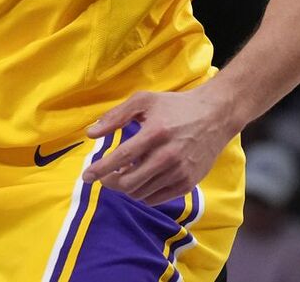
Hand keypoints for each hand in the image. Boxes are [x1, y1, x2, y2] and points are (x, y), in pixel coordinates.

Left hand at [81, 85, 235, 205]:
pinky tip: (139, 181)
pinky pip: (157, 199)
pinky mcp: (188, 184)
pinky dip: (142, 194)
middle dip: (110, 182)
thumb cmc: (174, 106)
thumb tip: (90, 133)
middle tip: (103, 176)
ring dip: (126, 188)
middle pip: (129, 182)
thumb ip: (115, 116)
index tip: (86, 176)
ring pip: (141, 193)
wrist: (214, 116)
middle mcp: (168, 156)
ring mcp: (179, 172)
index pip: (121, 158)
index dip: (100, 169)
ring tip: (121, 175)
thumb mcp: (143, 101)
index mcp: (155, 132)